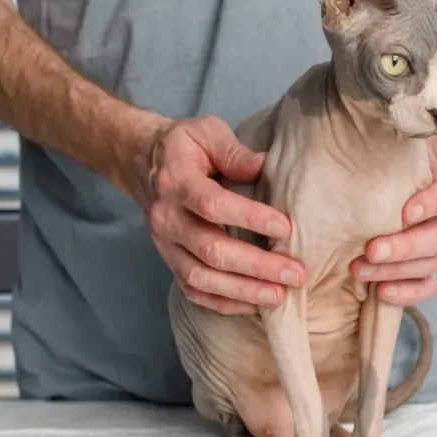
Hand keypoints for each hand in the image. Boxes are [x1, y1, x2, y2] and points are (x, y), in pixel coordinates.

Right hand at [144, 116, 305, 314]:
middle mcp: (166, 217)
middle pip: (211, 249)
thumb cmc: (184, 146)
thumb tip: (264, 164)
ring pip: (201, 277)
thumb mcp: (207, 132)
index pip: (212, 204)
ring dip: (243, 290)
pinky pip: (193, 291)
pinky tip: (255, 304)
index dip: (250, 218)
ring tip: (280, 296)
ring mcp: (164, 244)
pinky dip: (224, 303)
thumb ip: (234, 151)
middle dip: (257, 266)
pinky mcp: (169, 262)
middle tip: (295, 274)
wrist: (141, 163)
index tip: (286, 228)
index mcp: (176, 181)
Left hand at [350, 150, 436, 305]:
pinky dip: (407, 293)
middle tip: (370, 249)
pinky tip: (381, 293)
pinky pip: (425, 287)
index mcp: (435, 184)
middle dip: (404, 247)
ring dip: (395, 271)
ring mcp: (430, 246)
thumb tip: (364, 125)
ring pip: (429, 264)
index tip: (405, 211)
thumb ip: (375, 141)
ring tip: (358, 270)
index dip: (431, 204)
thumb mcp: (374, 147)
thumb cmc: (369, 162)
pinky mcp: (419, 271)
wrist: (365, 182)